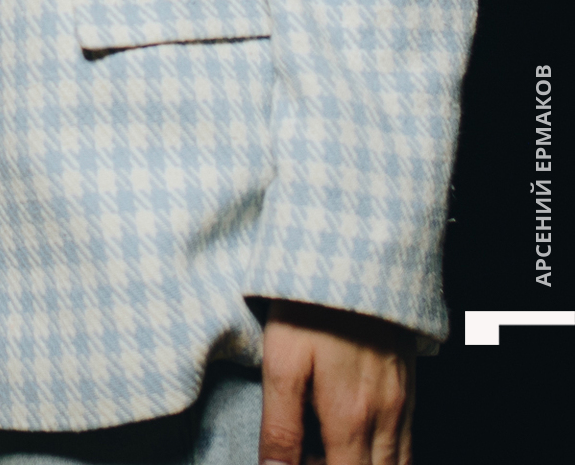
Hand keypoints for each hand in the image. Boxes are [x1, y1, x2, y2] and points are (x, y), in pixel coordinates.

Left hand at [260, 301, 414, 463]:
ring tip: (332, 447)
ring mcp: (404, 399)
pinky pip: (407, 438)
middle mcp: (387, 417)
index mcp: (351, 419)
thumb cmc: (313, 304)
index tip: (301, 463)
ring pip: (399, 463)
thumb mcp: (281, 361)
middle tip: (313, 453)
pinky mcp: (409, 379)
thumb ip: (281, 426)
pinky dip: (387, 453)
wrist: (357, 248)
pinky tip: (359, 436)